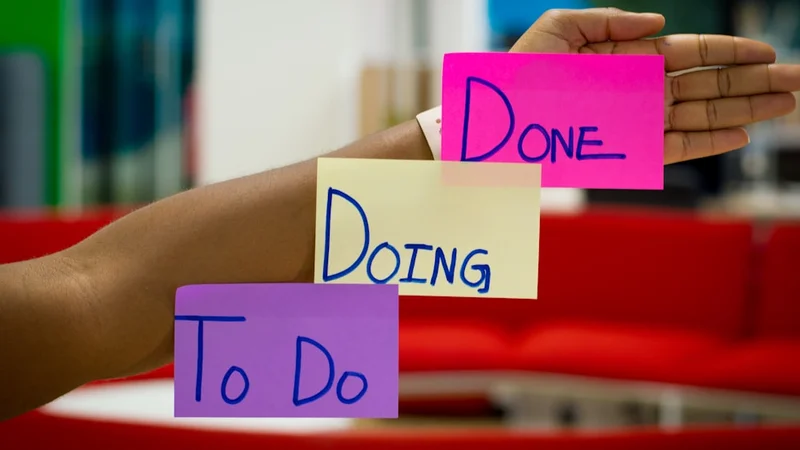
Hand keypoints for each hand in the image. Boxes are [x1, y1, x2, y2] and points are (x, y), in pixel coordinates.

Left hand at [510, 8, 799, 163]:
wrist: (497, 121)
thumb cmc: (521, 72)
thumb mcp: (560, 28)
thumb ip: (609, 19)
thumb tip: (657, 21)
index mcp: (629, 57)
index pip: (692, 52)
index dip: (731, 51)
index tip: (768, 51)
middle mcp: (640, 89)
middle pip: (709, 84)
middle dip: (755, 82)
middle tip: (798, 81)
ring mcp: (638, 120)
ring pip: (702, 116)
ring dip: (746, 111)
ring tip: (787, 105)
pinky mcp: (628, 149)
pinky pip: (676, 146)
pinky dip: (709, 142)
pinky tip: (742, 134)